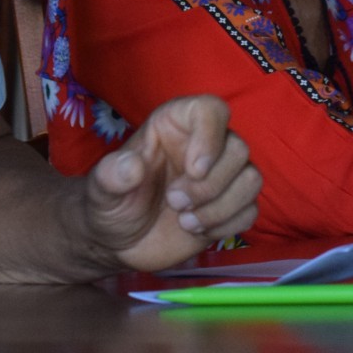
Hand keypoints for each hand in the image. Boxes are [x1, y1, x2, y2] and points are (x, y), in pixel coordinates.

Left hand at [77, 95, 259, 272]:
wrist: (119, 242)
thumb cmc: (111, 204)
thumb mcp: (101, 190)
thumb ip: (111, 175)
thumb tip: (132, 166)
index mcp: (174, 125)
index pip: (211, 110)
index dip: (210, 137)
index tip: (194, 170)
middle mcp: (204, 145)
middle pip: (239, 149)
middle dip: (209, 185)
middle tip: (174, 203)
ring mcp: (220, 177)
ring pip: (251, 179)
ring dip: (221, 207)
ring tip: (186, 221)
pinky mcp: (229, 207)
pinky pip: (251, 210)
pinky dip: (227, 225)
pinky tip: (197, 231)